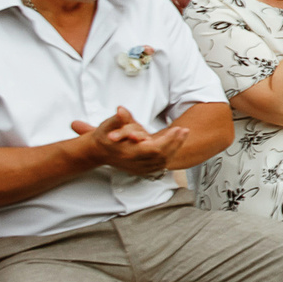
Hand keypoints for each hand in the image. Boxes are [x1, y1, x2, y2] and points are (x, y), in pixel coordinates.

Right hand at [71, 106, 191, 177]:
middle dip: (175, 143)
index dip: (168, 140)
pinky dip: (170, 154)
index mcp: (128, 153)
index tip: (177, 129)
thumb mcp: (107, 126)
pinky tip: (176, 143)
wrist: (98, 152)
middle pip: (162, 156)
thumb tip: (120, 110)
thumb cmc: (104, 136)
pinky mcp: (142, 170)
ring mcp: (139, 168)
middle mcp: (135, 163)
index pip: (154, 149)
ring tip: (183, 134)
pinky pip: (161, 164)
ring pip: (163, 161)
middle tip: (184, 130)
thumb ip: (117, 119)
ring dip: (175, 148)